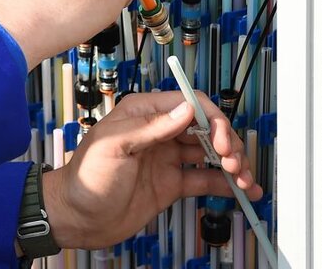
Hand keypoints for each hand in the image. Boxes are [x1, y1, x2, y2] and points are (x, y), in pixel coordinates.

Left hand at [42, 91, 262, 249]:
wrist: (77, 218)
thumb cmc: (85, 178)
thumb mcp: (113, 145)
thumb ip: (150, 127)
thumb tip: (186, 109)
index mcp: (143, 113)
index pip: (189, 103)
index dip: (212, 118)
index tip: (222, 139)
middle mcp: (158, 132)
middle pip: (206, 127)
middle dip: (227, 141)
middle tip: (234, 162)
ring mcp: (167, 158)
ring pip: (210, 153)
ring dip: (233, 163)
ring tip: (245, 179)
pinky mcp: (172, 183)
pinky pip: (205, 179)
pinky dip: (226, 184)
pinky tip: (243, 190)